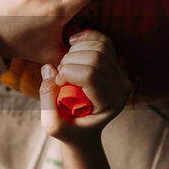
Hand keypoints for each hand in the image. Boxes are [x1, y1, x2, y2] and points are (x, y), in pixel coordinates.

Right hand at [39, 30, 131, 144]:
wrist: (85, 130)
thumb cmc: (69, 129)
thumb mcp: (52, 124)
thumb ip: (47, 99)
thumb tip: (49, 68)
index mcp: (110, 103)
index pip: (91, 74)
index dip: (67, 73)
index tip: (57, 83)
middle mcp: (122, 87)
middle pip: (96, 57)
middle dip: (69, 61)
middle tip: (60, 76)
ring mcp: (122, 74)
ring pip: (99, 46)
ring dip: (75, 51)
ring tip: (66, 66)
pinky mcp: (116, 63)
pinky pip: (102, 40)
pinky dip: (85, 38)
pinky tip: (72, 44)